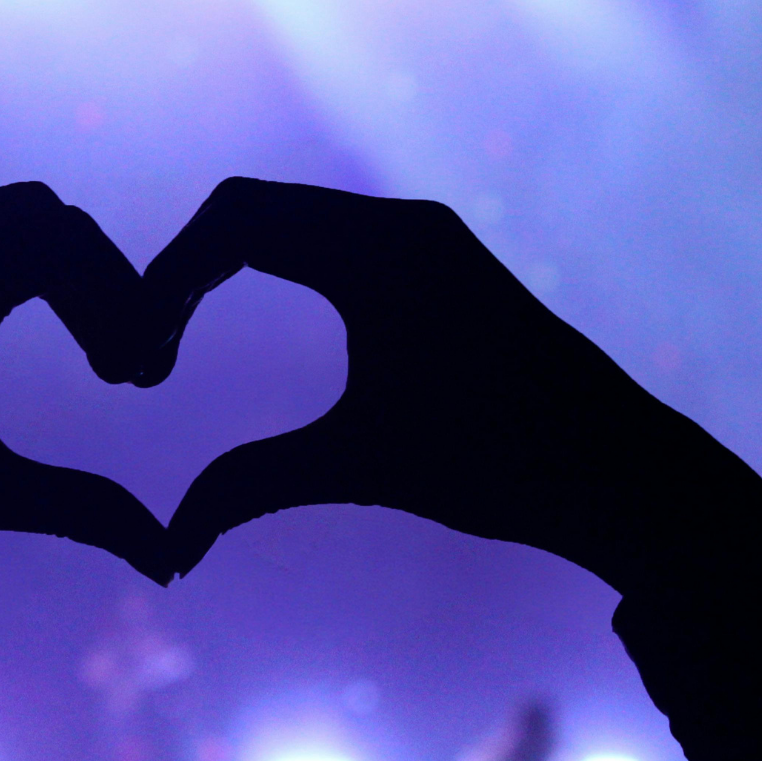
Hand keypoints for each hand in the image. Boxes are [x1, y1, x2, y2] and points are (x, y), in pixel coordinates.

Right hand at [138, 178, 761, 590]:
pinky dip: (268, 271)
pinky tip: (243, 326)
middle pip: (249, 211)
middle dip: (180, 275)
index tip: (137, 361)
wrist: (624, 472)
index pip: (235, 221)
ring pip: (285, 223)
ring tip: (174, 343)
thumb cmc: (500, 466)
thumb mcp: (361, 468)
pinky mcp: (436, 263)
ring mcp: (422, 238)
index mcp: (381, 249)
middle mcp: (400, 224)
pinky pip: (325, 240)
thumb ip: (252, 487)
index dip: (164, 280)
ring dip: (221, 270)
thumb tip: (168, 549)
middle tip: (143, 357)